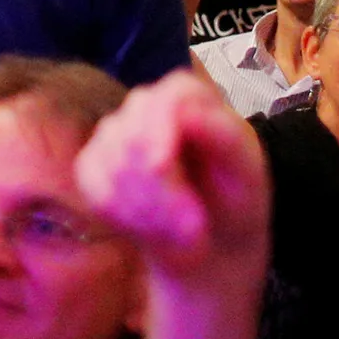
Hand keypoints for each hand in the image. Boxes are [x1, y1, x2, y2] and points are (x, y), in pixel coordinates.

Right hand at [72, 72, 270, 288]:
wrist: (213, 241)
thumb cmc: (235, 199)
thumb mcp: (247, 169)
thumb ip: (223, 135)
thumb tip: (186, 112)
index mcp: (190, 97)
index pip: (167, 96)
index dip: (158, 127)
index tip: (160, 167)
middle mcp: (146, 106)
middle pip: (132, 130)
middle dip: (159, 187)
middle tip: (193, 230)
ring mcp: (113, 133)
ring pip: (111, 162)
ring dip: (148, 209)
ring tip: (182, 235)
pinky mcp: (91, 165)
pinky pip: (93, 187)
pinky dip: (125, 217)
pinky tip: (151, 233)